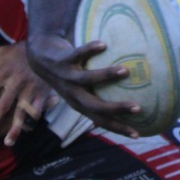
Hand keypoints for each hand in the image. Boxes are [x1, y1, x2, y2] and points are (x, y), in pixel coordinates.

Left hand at [0, 44, 55, 145]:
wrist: (47, 47)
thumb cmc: (21, 51)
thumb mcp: (1, 52)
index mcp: (5, 73)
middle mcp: (16, 83)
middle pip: (3, 104)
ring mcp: (30, 89)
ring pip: (21, 112)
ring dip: (14, 128)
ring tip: (8, 142)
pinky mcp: (42, 93)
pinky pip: (37, 110)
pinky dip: (32, 122)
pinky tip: (26, 132)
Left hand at [22, 34, 140, 136]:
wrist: (40, 57)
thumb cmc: (69, 74)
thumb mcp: (81, 89)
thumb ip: (99, 94)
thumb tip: (129, 96)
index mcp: (79, 104)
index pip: (101, 121)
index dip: (118, 128)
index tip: (137, 134)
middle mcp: (73, 94)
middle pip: (95, 106)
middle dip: (116, 109)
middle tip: (138, 108)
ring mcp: (67, 77)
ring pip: (87, 79)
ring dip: (106, 76)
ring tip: (125, 71)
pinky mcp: (63, 60)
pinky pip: (78, 54)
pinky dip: (90, 49)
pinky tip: (104, 45)